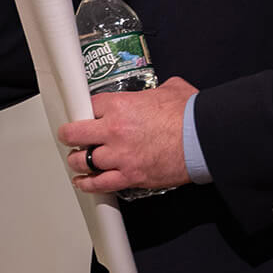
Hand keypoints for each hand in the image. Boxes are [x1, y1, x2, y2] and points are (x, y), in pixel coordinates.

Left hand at [57, 76, 197, 194]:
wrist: (203, 139)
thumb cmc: (190, 115)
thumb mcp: (170, 89)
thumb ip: (156, 91)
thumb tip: (161, 91)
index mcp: (120, 105)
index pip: (89, 106)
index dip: (87, 112)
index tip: (86, 116)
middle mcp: (114, 129)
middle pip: (74, 133)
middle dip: (69, 135)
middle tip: (69, 136)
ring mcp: (120, 155)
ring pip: (83, 160)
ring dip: (77, 161)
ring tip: (77, 160)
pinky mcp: (130, 176)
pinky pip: (100, 183)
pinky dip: (88, 184)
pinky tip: (83, 182)